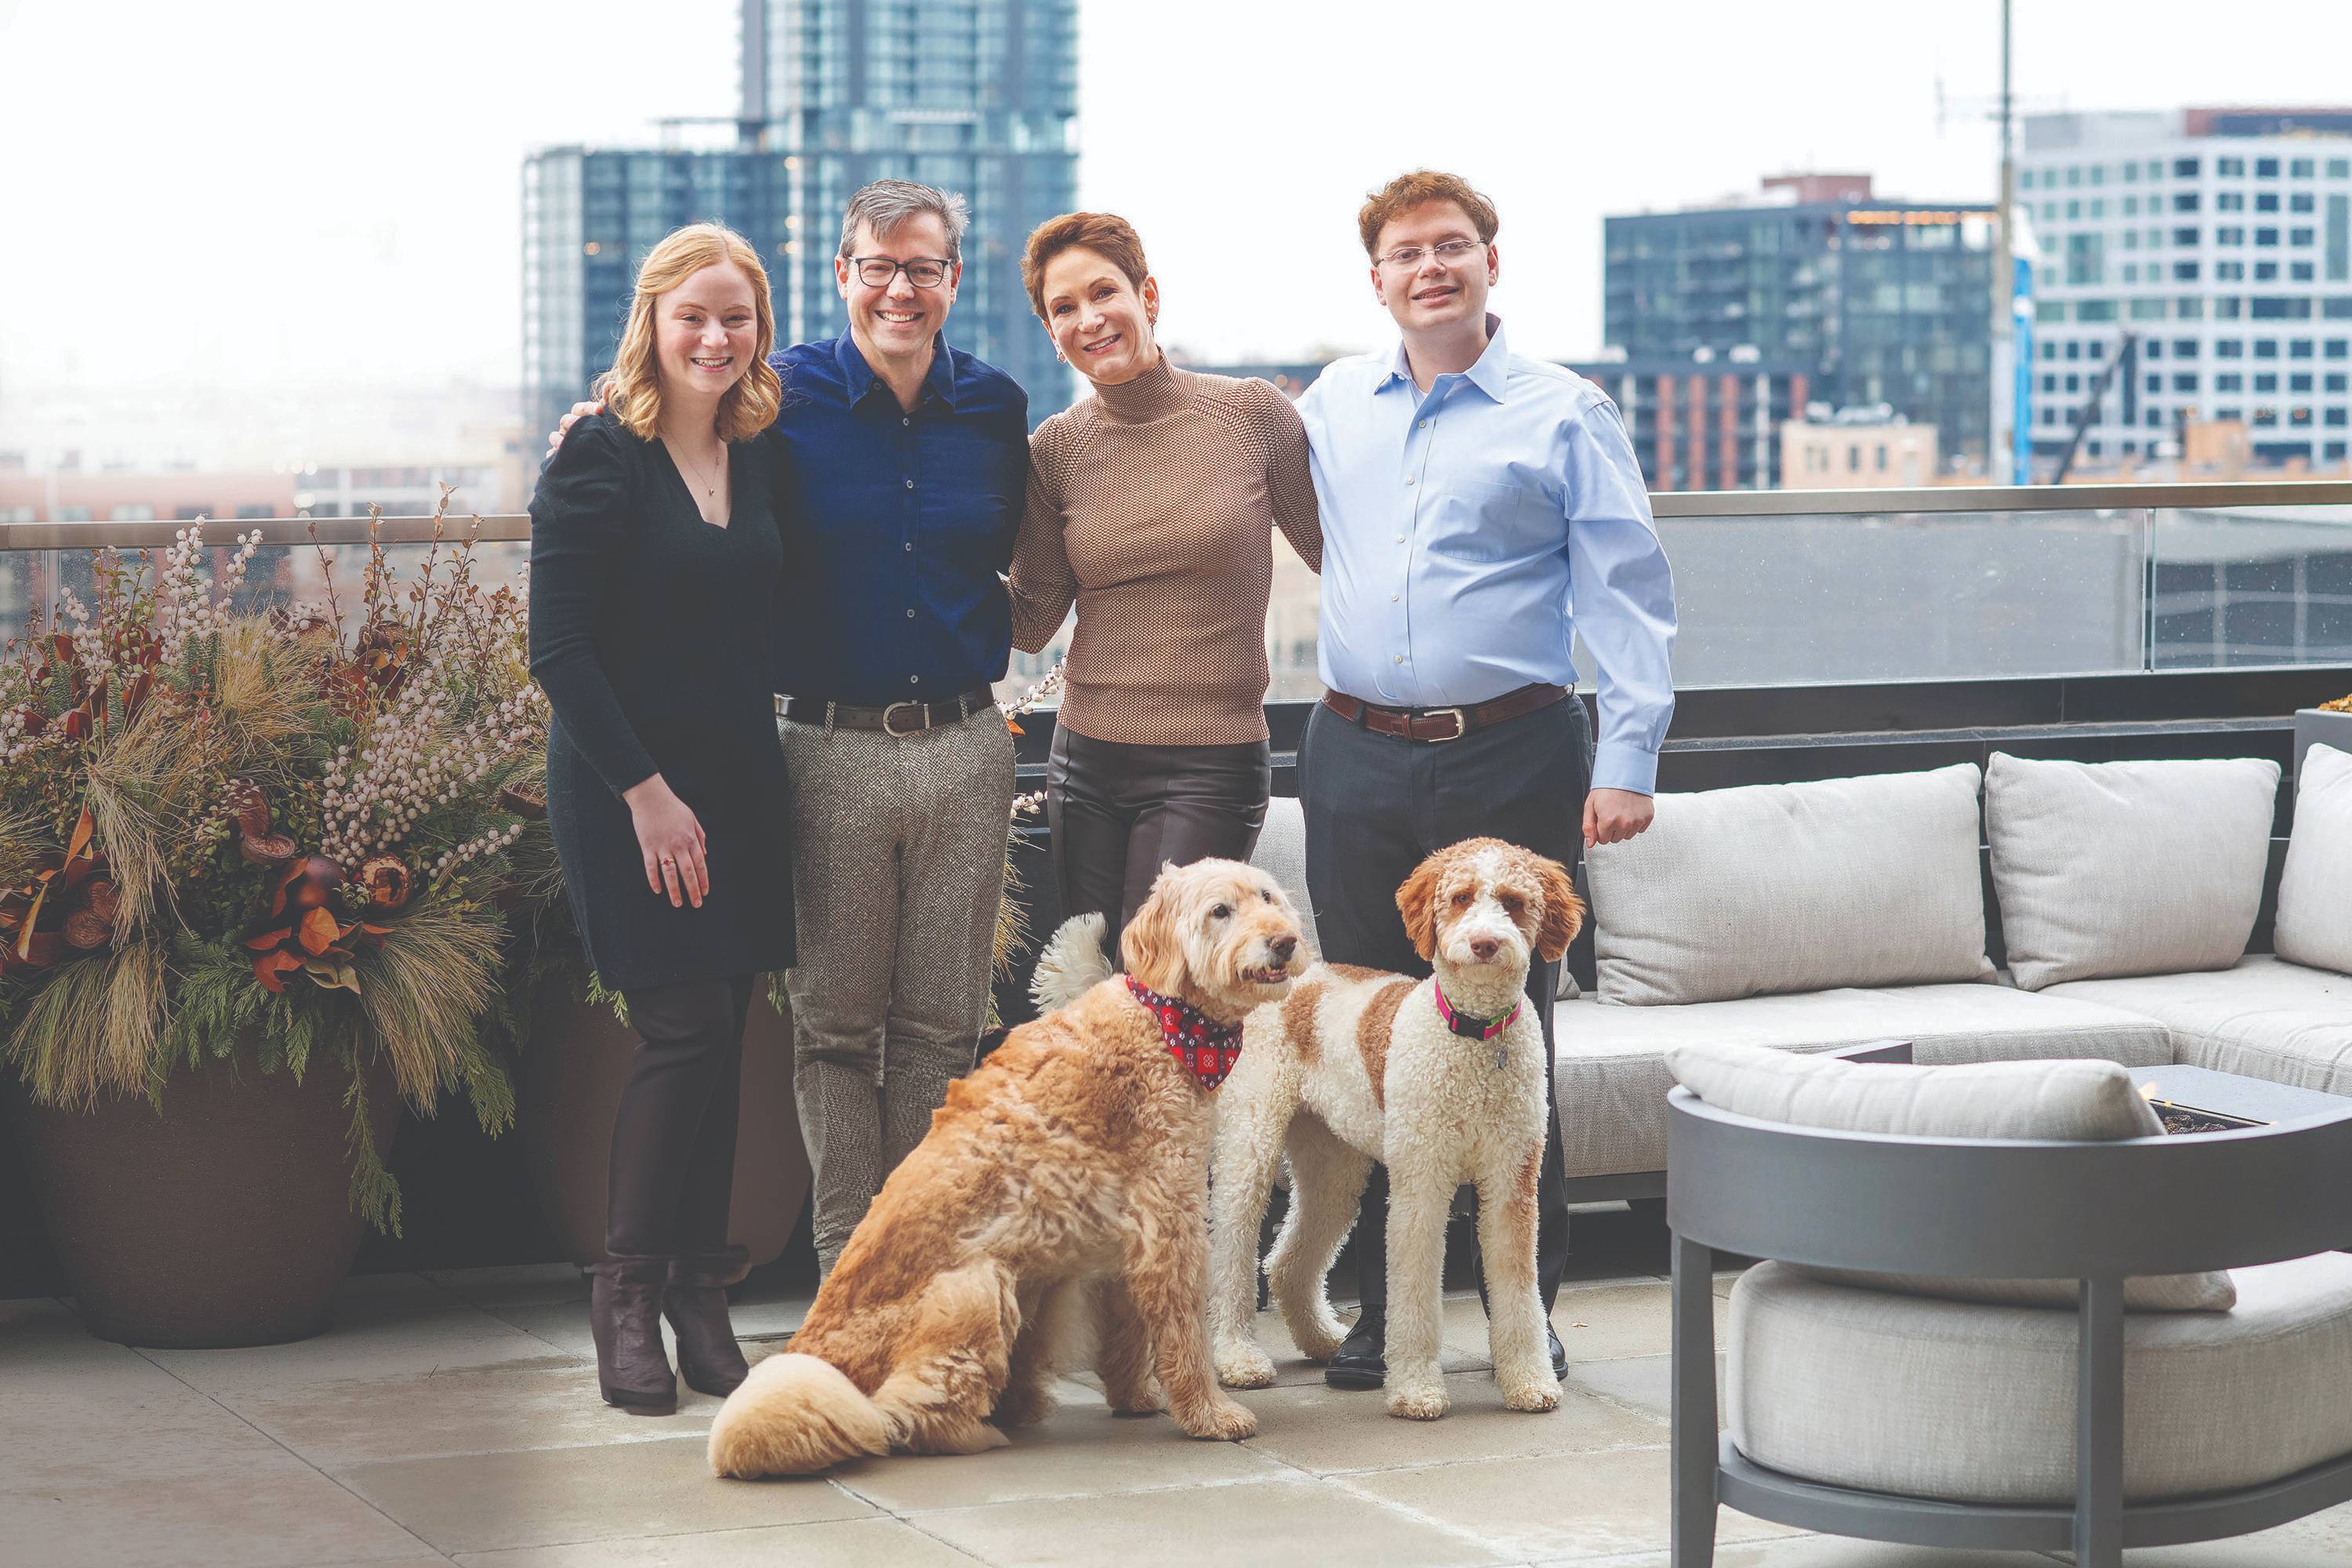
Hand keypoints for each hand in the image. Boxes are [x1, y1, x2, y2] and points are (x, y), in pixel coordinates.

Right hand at [546, 399, 605, 455]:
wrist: (606, 461)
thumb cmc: (606, 435)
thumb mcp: (609, 418)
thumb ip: (609, 401)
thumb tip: (611, 383)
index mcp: (581, 417)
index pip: (580, 409)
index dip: (589, 408)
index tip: (600, 409)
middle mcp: (569, 427)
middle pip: (566, 420)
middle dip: (573, 422)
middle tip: (581, 424)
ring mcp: (562, 441)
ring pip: (555, 437)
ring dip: (559, 439)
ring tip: (565, 443)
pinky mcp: (557, 457)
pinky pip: (551, 455)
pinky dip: (552, 455)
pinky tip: (555, 456)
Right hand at [623, 775, 707, 907]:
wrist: (651, 797)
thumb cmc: (672, 807)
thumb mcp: (692, 819)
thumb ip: (700, 836)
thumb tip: (705, 854)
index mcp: (690, 839)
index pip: (700, 864)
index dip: (703, 880)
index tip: (705, 892)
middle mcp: (678, 845)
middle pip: (688, 872)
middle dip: (693, 890)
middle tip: (696, 904)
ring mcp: (662, 847)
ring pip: (670, 873)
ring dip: (675, 890)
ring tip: (678, 903)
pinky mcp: (647, 847)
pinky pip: (651, 867)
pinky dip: (654, 880)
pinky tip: (658, 890)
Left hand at [1583, 787, 1653, 849]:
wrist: (1627, 773)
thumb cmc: (1607, 787)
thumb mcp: (1590, 805)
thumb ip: (1588, 827)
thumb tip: (1590, 843)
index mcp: (1608, 821)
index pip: (1603, 840)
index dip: (1601, 830)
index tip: (1603, 818)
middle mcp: (1624, 823)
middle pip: (1615, 839)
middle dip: (1612, 829)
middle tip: (1612, 813)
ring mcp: (1637, 821)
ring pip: (1628, 835)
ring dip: (1624, 827)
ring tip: (1622, 811)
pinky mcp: (1648, 817)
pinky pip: (1640, 829)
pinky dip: (1636, 823)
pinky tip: (1631, 811)